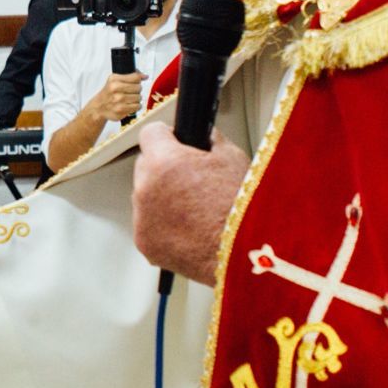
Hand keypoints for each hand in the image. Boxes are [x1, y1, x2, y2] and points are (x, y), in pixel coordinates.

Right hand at [89, 72, 143, 125]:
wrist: (99, 106)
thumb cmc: (109, 92)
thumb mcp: (115, 79)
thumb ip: (131, 76)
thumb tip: (145, 76)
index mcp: (114, 80)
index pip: (136, 78)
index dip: (138, 80)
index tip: (135, 82)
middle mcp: (115, 90)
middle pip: (139, 88)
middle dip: (136, 90)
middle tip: (130, 92)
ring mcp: (118, 101)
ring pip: (139, 97)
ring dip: (136, 98)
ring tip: (129, 99)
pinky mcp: (121, 111)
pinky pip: (137, 107)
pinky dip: (136, 106)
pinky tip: (130, 105)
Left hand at [131, 122, 251, 286]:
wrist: (246, 254)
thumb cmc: (243, 208)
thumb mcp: (232, 158)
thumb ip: (210, 141)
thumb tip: (203, 137)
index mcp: (164, 162)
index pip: (149, 133)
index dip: (166, 136)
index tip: (174, 142)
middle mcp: (145, 189)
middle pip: (144, 166)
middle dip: (163, 168)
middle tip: (191, 179)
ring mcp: (142, 219)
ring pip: (144, 197)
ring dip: (161, 198)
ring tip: (194, 208)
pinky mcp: (145, 243)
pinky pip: (148, 225)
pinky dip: (162, 225)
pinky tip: (189, 228)